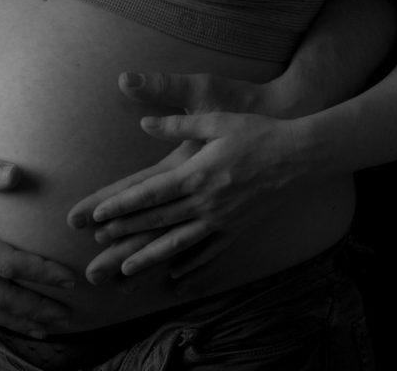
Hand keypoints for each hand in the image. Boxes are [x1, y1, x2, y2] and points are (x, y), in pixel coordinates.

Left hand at [67, 72, 307, 292]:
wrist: (298, 156)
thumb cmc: (256, 132)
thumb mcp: (216, 120)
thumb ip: (177, 125)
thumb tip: (144, 122)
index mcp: (197, 174)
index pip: (150, 193)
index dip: (122, 204)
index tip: (98, 214)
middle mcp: (206, 202)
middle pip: (158, 220)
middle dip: (126, 233)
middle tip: (98, 244)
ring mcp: (222, 220)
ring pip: (179, 244)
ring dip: (150, 257)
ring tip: (126, 270)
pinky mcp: (237, 229)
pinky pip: (210, 252)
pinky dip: (192, 266)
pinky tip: (177, 276)